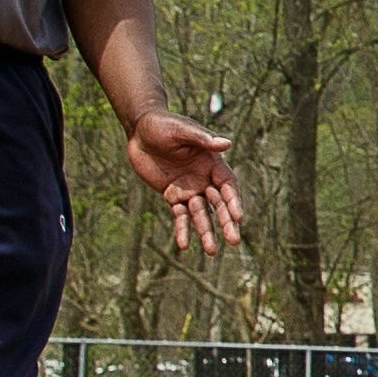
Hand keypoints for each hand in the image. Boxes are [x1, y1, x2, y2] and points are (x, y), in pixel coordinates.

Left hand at [123, 109, 247, 252]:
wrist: (140, 130)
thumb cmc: (163, 124)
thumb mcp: (182, 130)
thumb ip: (202, 139)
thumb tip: (226, 144)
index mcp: (212, 162)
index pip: (227, 186)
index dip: (233, 201)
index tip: (238, 217)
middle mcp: (204, 178)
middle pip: (218, 205)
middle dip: (226, 223)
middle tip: (234, 241)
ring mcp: (188, 188)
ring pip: (201, 214)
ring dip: (206, 232)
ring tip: (211, 252)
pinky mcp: (171, 195)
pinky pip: (179, 216)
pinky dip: (182, 229)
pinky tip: (184, 245)